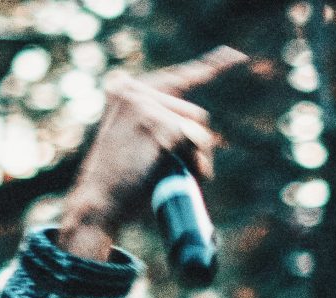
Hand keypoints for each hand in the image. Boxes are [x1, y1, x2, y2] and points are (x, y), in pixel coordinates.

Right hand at [58, 46, 247, 260]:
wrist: (99, 205)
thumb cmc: (120, 186)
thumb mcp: (133, 146)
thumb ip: (156, 127)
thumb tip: (199, 131)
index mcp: (125, 91)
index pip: (176, 78)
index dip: (211, 67)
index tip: (236, 55)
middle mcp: (131, 90)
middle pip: (192, 112)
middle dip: (197, 145)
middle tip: (188, 173)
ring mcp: (144, 104)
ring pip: (197, 127)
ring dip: (198, 157)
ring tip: (179, 177)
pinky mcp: (156, 123)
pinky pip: (195, 140)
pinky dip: (196, 163)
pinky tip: (180, 176)